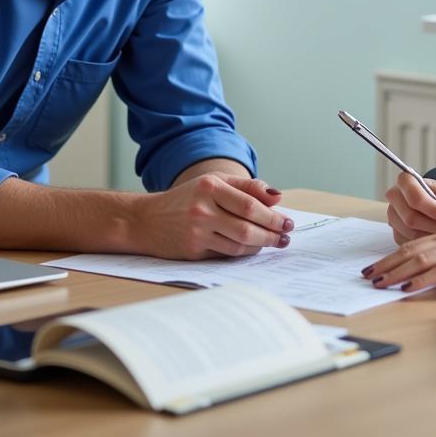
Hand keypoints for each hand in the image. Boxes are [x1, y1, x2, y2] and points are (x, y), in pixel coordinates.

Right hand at [135, 174, 293, 259]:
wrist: (146, 220)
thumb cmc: (187, 198)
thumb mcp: (214, 182)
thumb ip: (247, 187)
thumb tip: (277, 197)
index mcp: (210, 187)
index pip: (251, 204)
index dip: (273, 216)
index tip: (288, 221)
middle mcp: (202, 209)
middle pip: (248, 227)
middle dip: (272, 233)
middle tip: (286, 235)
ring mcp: (197, 232)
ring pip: (240, 244)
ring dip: (261, 245)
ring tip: (274, 242)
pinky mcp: (193, 251)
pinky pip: (227, 254)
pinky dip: (244, 252)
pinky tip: (253, 248)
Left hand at [363, 229, 435, 291]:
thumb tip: (417, 276)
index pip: (410, 246)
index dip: (389, 257)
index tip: (372, 268)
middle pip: (410, 251)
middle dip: (386, 265)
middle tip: (367, 276)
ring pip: (421, 259)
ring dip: (398, 272)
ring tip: (381, 283)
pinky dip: (422, 279)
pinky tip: (409, 287)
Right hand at [385, 172, 435, 243]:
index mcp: (405, 180)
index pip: (414, 197)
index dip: (432, 209)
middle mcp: (394, 197)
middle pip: (411, 218)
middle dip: (434, 226)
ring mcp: (392, 216)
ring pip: (410, 233)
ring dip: (431, 235)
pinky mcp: (395, 233)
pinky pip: (410, 243)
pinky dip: (426, 243)